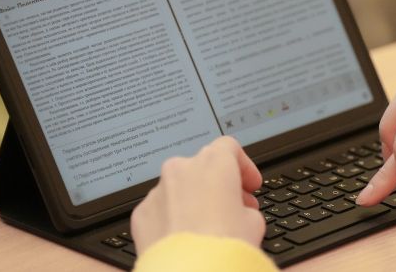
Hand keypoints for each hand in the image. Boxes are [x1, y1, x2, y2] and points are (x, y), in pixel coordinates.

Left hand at [131, 136, 264, 254]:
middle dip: (219, 186)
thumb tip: (240, 213)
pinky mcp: (141, 214)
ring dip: (194, 201)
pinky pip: (161, 209)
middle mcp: (182, 169)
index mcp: (213, 163)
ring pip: (179, 188)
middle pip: (203, 168)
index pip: (229, 148)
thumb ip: (246, 207)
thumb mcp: (254, 222)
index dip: (244, 166)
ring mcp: (158, 191)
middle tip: (234, 208)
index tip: (250, 185)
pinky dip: (173, 218)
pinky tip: (186, 240)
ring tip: (207, 228)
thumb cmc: (223, 247)